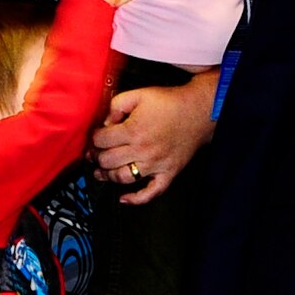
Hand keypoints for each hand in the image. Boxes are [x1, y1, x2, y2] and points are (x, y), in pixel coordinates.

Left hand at [90, 73, 220, 204]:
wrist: (199, 111)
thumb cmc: (170, 102)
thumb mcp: (139, 94)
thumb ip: (116, 105)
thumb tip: (105, 122)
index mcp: (133, 130)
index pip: (101, 140)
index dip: (94, 138)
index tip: (96, 136)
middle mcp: (143, 151)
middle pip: (107, 161)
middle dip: (97, 157)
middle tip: (95, 153)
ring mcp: (156, 165)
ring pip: (122, 178)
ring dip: (107, 176)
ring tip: (101, 172)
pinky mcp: (168, 173)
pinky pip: (151, 192)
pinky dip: (136, 199)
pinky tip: (123, 199)